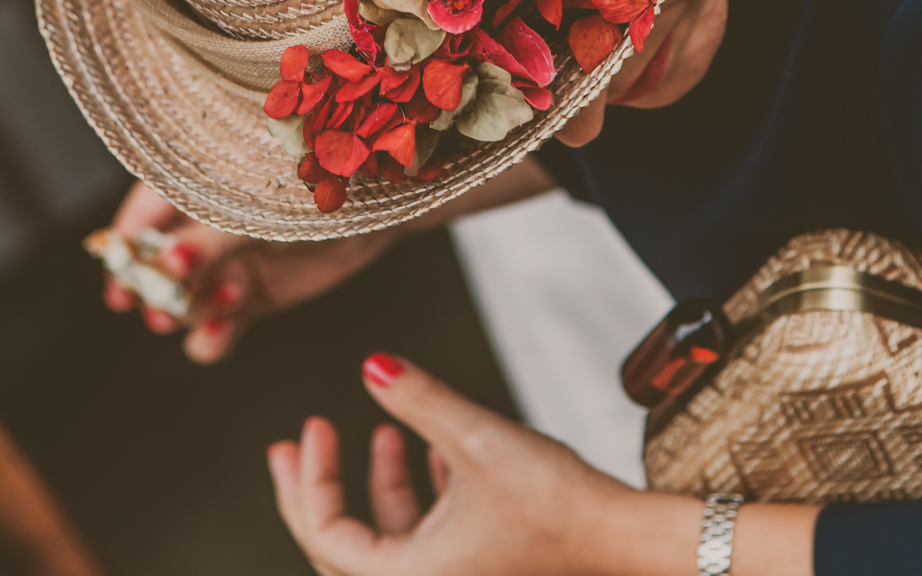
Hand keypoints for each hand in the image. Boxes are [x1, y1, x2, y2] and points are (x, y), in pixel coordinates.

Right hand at [100, 182, 399, 362]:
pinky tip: (222, 331)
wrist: (379, 202)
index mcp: (192, 187)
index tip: (121, 285)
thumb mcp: (263, 203)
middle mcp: (200, 230)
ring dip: (188, 312)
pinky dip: (211, 338)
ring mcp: (223, 266)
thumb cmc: (319, 179)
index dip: (125, 253)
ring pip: (179, 305)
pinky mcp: (249, 298)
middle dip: (155, 292)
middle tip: (166, 307)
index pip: (139, 220)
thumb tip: (166, 260)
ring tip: (222, 301)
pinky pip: (214, 330)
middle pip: (152, 271)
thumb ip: (215, 235)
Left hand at [270, 355, 817, 575]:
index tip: (308, 431)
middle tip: (299, 445)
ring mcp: (452, 573)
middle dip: (321, 487)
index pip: (324, 534)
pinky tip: (434, 448)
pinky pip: (428, 532)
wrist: (621, 536)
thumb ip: (420, 400)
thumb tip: (373, 366)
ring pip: (389, 534)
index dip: (307, 480)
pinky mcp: (479, 560)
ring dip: (380, 483)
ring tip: (380, 434)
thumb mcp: (476, 439)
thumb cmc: (557, 505)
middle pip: (342, 542)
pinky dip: (421, 493)